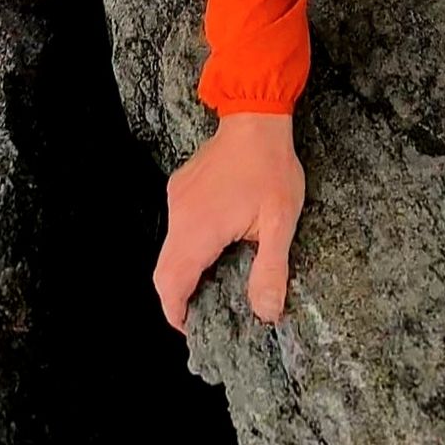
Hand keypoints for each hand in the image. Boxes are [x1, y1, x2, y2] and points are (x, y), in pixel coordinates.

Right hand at [153, 112, 304, 331]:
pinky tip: (218, 245)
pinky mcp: (180, 188)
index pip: (171, 284)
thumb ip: (270, 271)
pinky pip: (177, 227)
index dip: (176, 313)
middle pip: (164, 271)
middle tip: (206, 311)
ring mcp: (177, 199)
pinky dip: (190, 245)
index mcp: (199, 229)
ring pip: (169, 249)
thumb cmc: (270, 166)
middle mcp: (180, 216)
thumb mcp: (280, 222)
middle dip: (180, 297)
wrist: (255, 116)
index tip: (192, 328)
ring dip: (186, 270)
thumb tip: (266, 313)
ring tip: (217, 281)